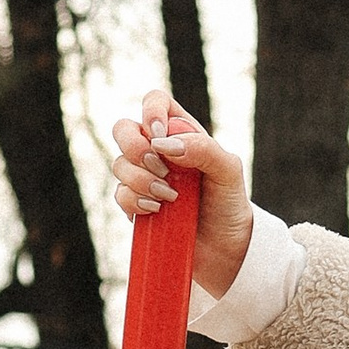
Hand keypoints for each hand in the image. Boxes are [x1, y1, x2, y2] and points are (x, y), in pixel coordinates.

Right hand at [111, 88, 253, 305]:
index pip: (155, 101)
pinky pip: (120, 195)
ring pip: (119, 164)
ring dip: (141, 180)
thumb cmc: (229, 202)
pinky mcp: (136, 204)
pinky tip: (157, 210)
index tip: (160, 135)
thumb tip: (162, 143)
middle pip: (123, 128)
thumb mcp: (228, 171)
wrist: (225, 247)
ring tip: (170, 197)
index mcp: (180, 132)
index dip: (151, 111)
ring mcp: (143, 177)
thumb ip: (203, 148)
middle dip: (134, 147)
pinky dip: (135, 201)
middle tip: (161, 168)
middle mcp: (157, 151)